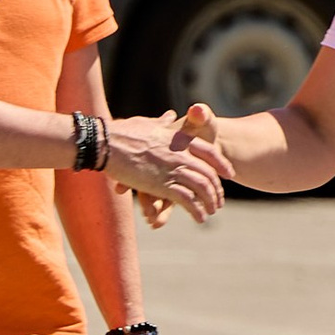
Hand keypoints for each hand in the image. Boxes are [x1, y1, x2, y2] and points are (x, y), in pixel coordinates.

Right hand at [104, 111, 223, 219]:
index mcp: (179, 138)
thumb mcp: (148, 123)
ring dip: (210, 202)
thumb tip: (170, 116)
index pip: (209, 152)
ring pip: (202, 188)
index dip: (221, 164)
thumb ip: (162, 122)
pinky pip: (187, 200)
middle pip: (209, 174)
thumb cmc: (123, 132)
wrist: (106, 143)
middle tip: (219, 201)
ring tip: (211, 212)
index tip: (228, 175)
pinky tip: (199, 218)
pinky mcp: (162, 185)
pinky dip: (196, 210)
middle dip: (217, 190)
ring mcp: (173, 169)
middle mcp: (181, 154)